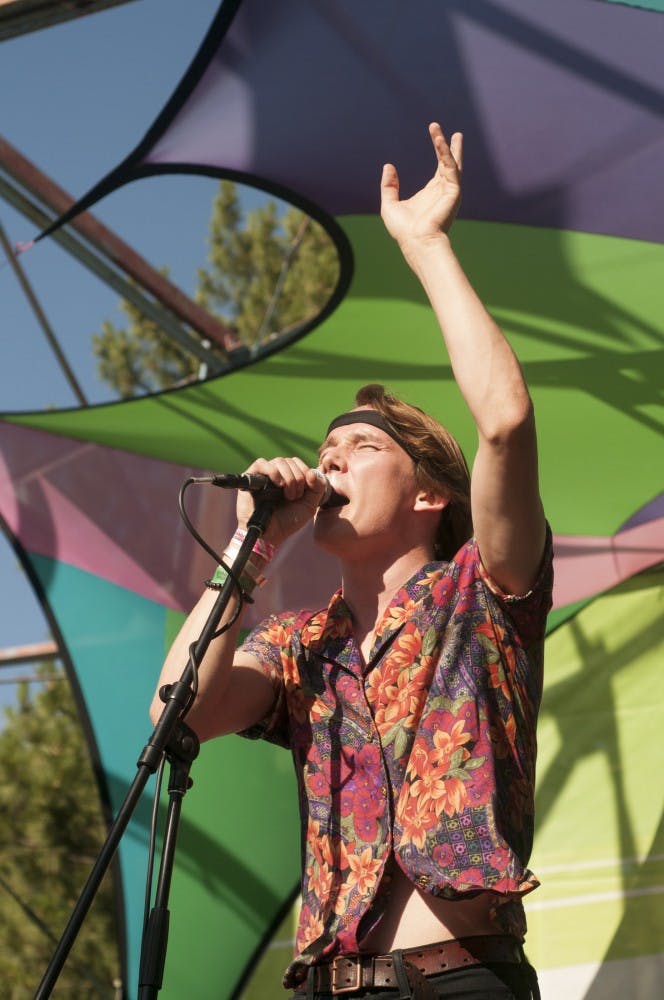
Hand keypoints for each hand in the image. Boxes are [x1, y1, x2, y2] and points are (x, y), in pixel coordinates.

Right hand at [236, 456, 326, 547]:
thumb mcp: (310, 505)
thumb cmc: (288, 521)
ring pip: (279, 461)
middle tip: (295, 497)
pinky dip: (273, 472)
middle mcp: (276, 474)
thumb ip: (318, 487)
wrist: (270, 534)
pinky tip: (278, 485)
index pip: (298, 462)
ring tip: (287, 496)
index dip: (305, 472)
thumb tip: (312, 471)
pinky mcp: (250, 478)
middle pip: (290, 461)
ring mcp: (263, 475)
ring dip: (288, 478)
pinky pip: (261, 463)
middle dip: (297, 478)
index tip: (306, 490)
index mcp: (288, 477)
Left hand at [380, 123, 462, 253]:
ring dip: (446, 145)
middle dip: (449, 147)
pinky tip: (438, 140)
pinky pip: (450, 167)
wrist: (416, 241)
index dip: (440, 151)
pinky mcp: (453, 191)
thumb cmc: (404, 230)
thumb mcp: (390, 204)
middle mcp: (443, 189)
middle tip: (452, 132)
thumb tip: (388, 166)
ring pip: (451, 162)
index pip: (439, 168)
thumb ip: (389, 186)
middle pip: (450, 163)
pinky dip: (445, 153)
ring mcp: (450, 190)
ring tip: (436, 129)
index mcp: (431, 192)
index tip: (437, 136)